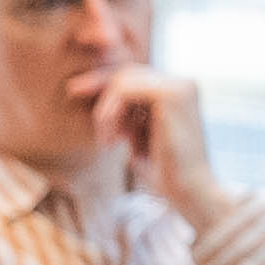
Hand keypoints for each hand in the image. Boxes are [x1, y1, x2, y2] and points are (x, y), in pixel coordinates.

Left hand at [86, 66, 218, 210]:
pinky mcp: (172, 94)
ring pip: (122, 80)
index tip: (75, 91)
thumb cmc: (164, 172)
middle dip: (99, 90)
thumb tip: (97, 94)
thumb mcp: (138, 136)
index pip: (134, 76)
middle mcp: (183, 83)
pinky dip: (111, 112)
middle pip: (127, 73)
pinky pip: (124, 89)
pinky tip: (112, 139)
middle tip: (76, 99)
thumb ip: (126, 114)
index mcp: (179, 91)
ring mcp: (180, 86)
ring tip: (108, 141)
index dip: (103, 83)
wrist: (189, 192)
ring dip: (106, 112)